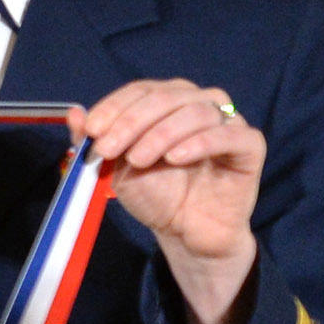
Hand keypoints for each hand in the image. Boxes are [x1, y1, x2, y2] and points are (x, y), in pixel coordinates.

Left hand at [74, 78, 261, 323]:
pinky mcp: (249, 147)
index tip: (91, 130)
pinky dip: (199, 142)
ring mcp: (227, 123)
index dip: (115, 106)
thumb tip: (74, 113)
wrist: (186, 232)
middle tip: (109, 149)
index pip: (141, 90)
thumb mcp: (115, 169)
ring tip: (139, 160)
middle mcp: (199, 104)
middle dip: (132, 121)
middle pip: (167, 96)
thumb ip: (95, 142)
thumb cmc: (155, 194)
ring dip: (161, 133)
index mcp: (167, 102)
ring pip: (196, 111)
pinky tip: (175, 158)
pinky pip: (230, 134)